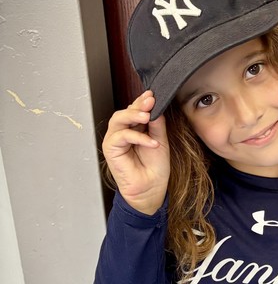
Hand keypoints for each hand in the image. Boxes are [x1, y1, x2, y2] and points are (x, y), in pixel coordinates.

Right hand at [102, 91, 169, 214]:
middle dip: (137, 105)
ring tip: (147, 116)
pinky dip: (137, 137)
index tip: (153, 95)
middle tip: (150, 102)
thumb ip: (156, 125)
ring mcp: (115, 140)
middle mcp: (122, 132)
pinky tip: (151, 142)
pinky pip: (122, 136)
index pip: (135, 110)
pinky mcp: (110, 149)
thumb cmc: (154, 168)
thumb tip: (155, 108)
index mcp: (133, 129)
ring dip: (133, 115)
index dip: (142, 101)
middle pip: (124, 112)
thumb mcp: (160, 141)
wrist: (151, 188)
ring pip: (118, 119)